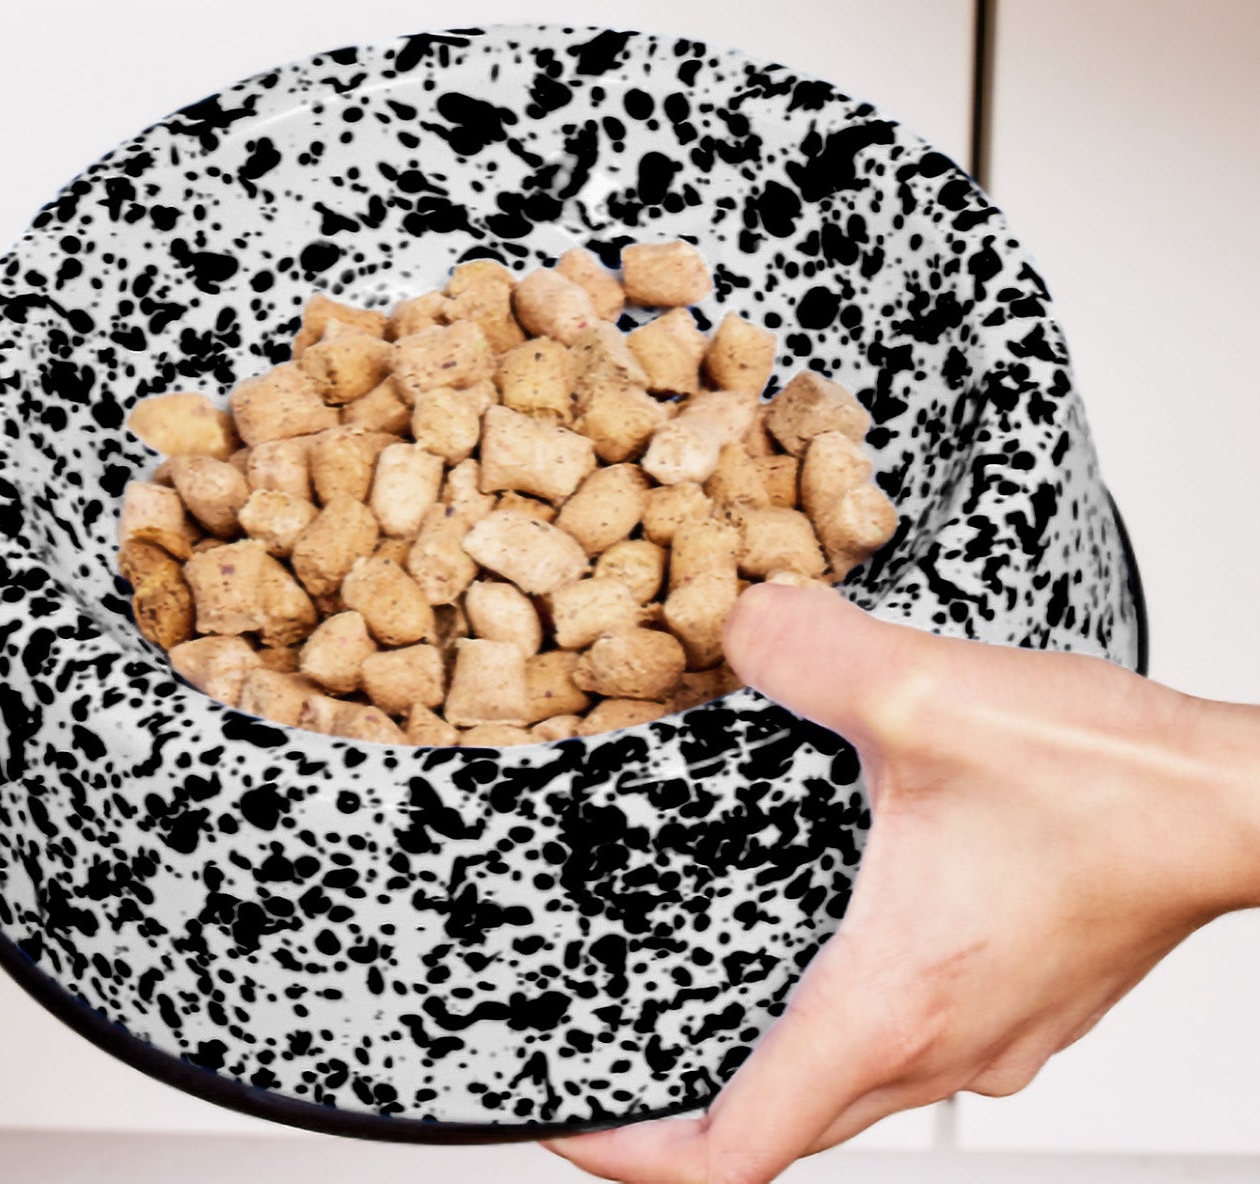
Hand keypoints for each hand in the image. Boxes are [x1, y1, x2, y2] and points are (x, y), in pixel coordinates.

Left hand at [545, 582, 1259, 1182]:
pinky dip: (843, 994)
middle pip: (780, 1124)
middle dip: (682, 1094)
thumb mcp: (923, 689)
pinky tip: (831, 902)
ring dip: (769, 1040)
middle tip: (609, 1033)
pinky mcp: (1022, 995)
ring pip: (847, 1077)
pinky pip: (907, 1027)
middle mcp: (940, 1045)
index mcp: (891, 1007)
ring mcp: (990, 1033)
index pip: (732, 1152)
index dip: (625, 1151)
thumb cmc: (1111, 779)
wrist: (1237, 798)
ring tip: (701, 964)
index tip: (564, 1111)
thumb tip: (733, 624)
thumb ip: (800, 651)